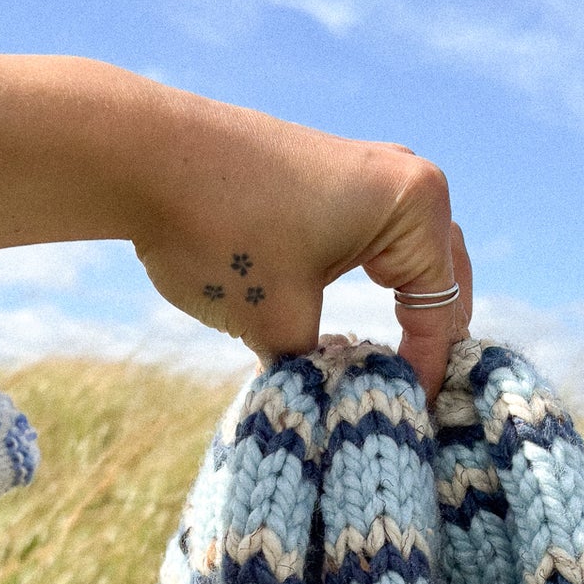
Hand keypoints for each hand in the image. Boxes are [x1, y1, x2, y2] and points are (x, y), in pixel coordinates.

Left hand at [0, 49, 471, 397]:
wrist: (140, 156)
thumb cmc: (220, 236)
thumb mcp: (280, 325)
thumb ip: (322, 369)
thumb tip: (333, 403)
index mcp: (416, 207)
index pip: (439, 313)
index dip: (424, 378)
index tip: (405, 427)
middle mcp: (408, 178)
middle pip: (443, 280)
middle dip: (431, 344)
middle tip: (414, 407)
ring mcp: (369, 169)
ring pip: (412, 258)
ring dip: (408, 314)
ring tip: (394, 375)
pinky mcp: (330, 172)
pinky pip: (377, 240)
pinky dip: (378, 285)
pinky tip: (357, 329)